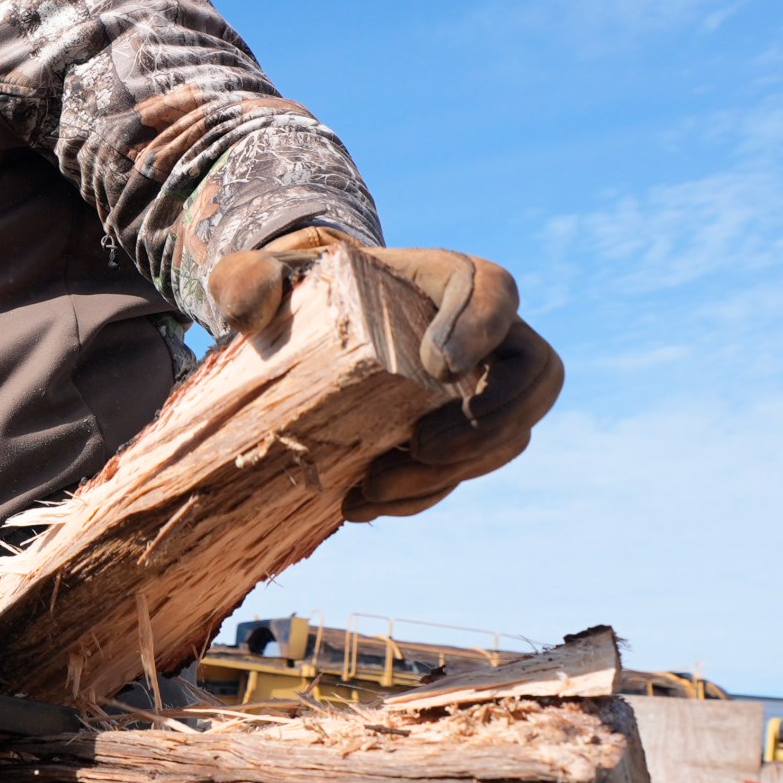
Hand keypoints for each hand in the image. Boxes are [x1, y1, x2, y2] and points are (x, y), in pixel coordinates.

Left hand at [206, 227, 561, 520]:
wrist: (309, 334)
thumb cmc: (299, 293)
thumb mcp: (264, 277)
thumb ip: (247, 281)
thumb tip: (247, 312)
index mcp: (451, 278)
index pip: (497, 291)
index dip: (483, 326)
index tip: (438, 363)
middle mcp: (485, 336)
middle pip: (535, 378)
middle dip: (488, 421)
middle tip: (420, 444)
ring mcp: (482, 392)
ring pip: (508, 439)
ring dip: (451, 473)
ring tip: (375, 487)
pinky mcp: (458, 439)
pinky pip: (464, 474)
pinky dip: (420, 497)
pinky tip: (362, 505)